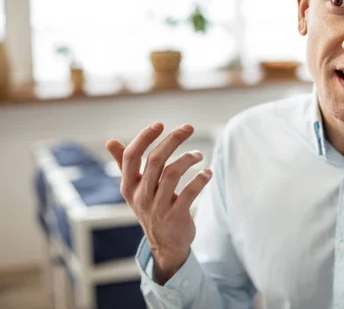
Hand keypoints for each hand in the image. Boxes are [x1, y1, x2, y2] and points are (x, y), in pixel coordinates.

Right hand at [106, 122, 211, 283]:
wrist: (165, 245)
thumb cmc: (151, 208)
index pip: (131, 157)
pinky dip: (201, 179)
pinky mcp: (175, 217)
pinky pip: (189, 192)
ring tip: (199, 154)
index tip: (160, 124)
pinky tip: (207, 172)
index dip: (144, 138)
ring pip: (172, 173)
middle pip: (155, 160)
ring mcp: (157, 208)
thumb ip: (124, 165)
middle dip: (172, 140)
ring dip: (189, 158)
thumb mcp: (135, 190)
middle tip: (188, 127)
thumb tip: (110, 142)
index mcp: (129, 186)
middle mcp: (141, 196)